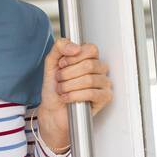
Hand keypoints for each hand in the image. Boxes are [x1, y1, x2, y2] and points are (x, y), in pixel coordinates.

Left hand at [34, 37, 112, 151]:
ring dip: (68, 86)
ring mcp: (104, 83)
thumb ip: (60, 47)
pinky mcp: (105, 98)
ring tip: (62, 90)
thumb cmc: (54, 88)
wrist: (52, 110)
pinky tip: (66, 98)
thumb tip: (75, 47)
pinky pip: (92, 93)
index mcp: (90, 58)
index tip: (62, 64)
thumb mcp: (51, 62)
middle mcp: (100, 69)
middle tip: (59, 80)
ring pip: (89, 80)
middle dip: (67, 74)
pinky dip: (74, 96)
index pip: (91, 49)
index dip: (73, 57)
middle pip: (89, 65)